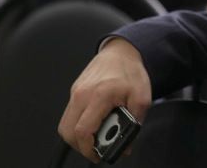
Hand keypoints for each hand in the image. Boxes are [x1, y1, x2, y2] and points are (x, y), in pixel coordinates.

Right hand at [57, 38, 151, 162]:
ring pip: (65, 123)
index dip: (88, 148)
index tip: (98, 155)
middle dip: (80, 146)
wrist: (121, 51)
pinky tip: (93, 122)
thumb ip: (134, 123)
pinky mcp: (74, 90)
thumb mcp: (142, 98)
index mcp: (100, 95)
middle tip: (96, 149)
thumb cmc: (130, 71)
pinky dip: (78, 123)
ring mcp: (76, 91)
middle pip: (67, 131)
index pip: (83, 130)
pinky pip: (70, 113)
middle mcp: (82, 93)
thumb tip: (125, 146)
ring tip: (95, 137)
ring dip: (77, 136)